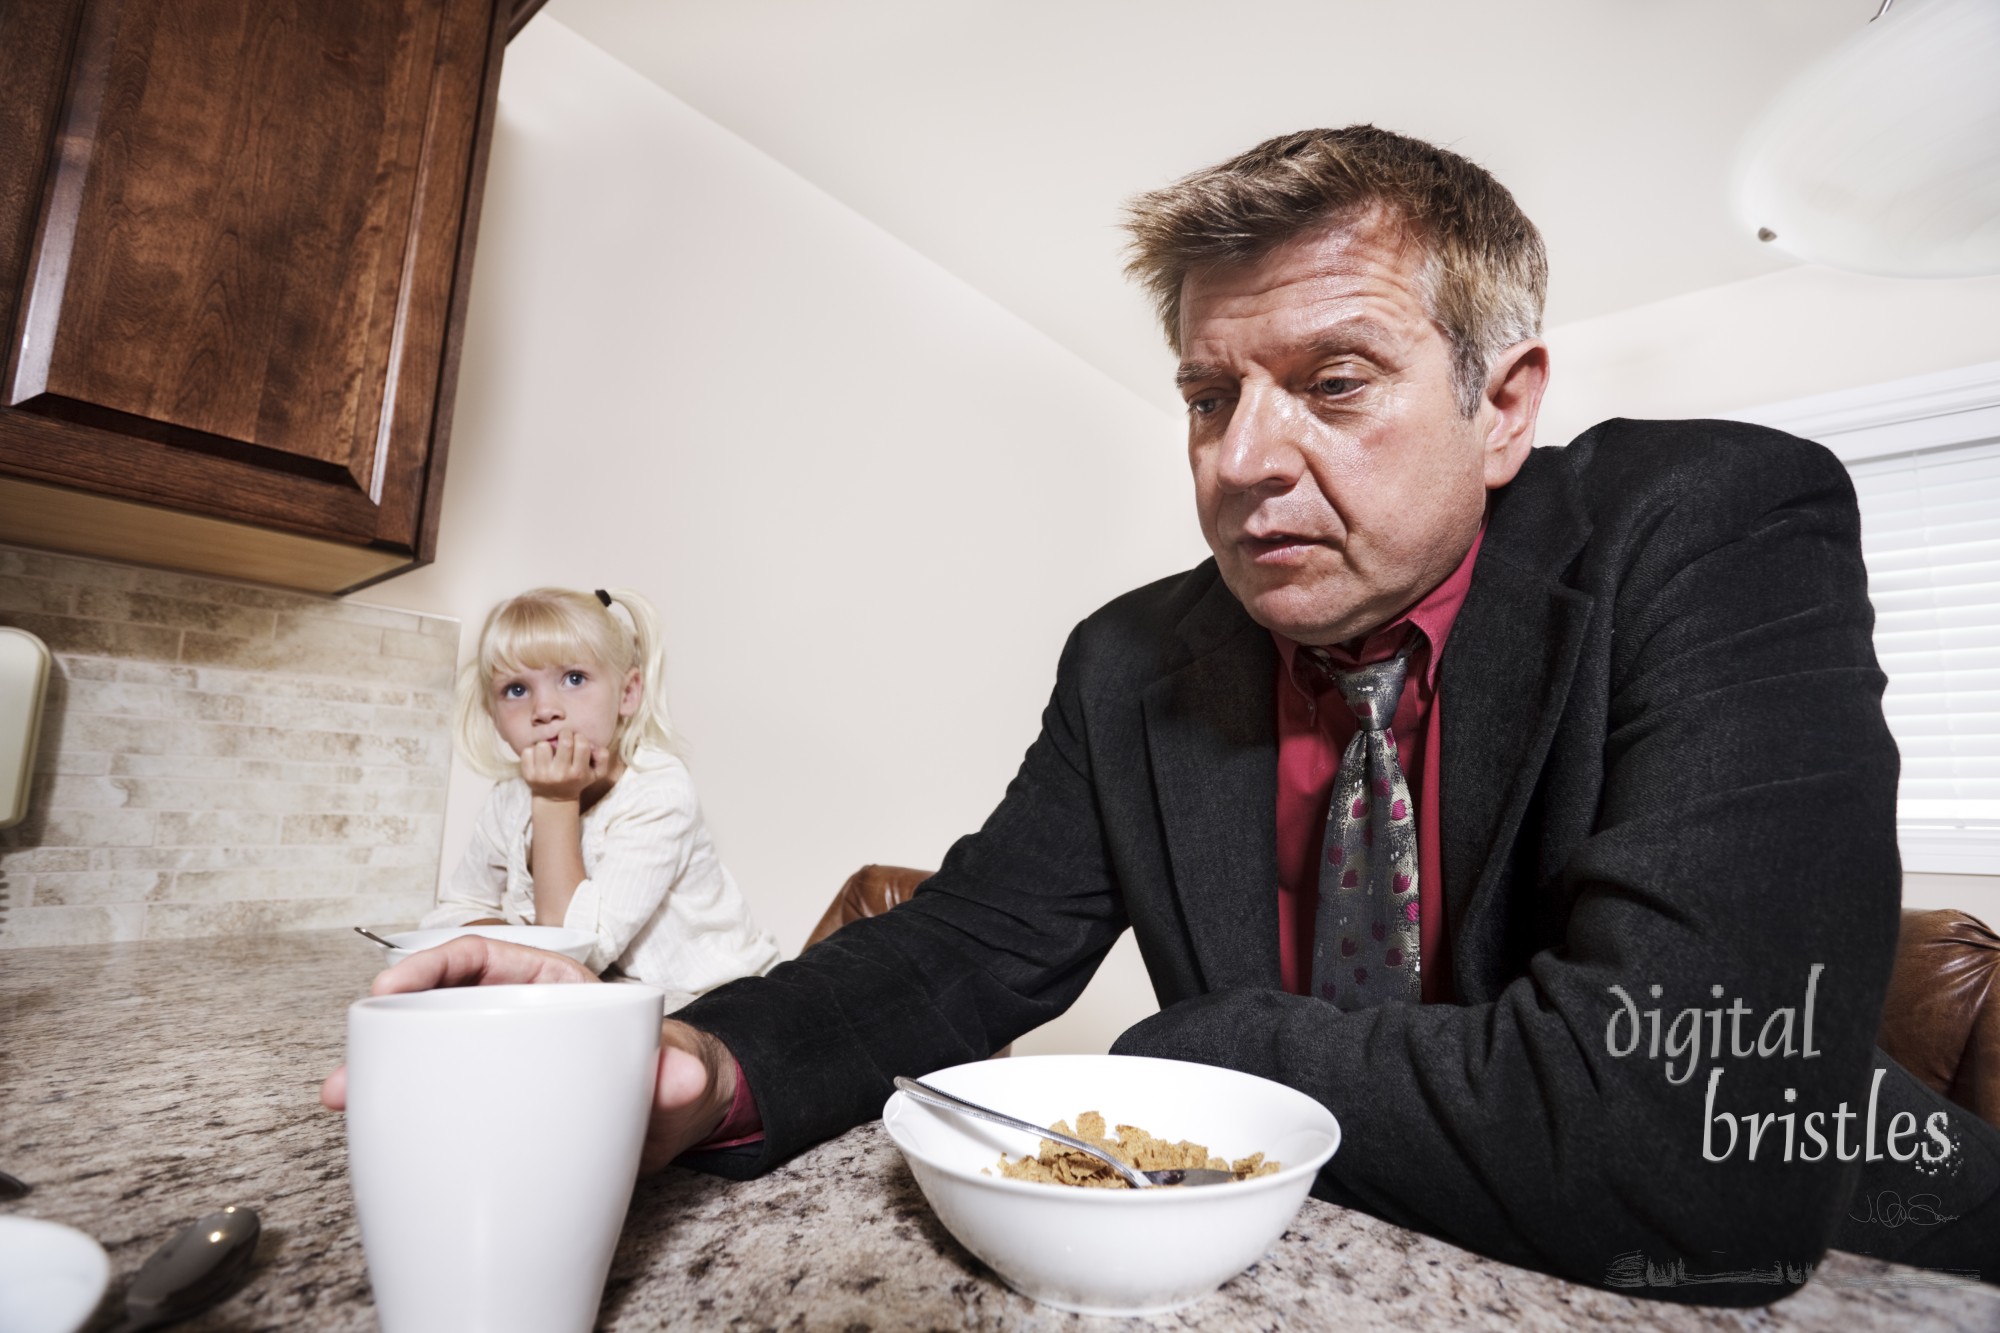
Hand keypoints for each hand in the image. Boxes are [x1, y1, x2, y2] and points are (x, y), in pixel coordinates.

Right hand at [319, 936, 737, 1171]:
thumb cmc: (663, 1076)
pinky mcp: (490, 1103)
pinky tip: (375, 1130)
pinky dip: (405, 1108)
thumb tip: (680, 1073)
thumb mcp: (675, 1075)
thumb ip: (680, 1073)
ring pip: (429, 1052)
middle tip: (350, 1068)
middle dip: (387, 1027)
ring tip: (344, 1098)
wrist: (669, 1121)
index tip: (392, 987)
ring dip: (382, 1072)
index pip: (483, 957)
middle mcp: (517, 1016)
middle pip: (440, 1006)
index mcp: (552, 988)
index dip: (432, 966)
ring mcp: (499, 1059)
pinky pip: (439, 1096)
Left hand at [518, 731, 609, 802]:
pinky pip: (527, 751)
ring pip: (543, 745)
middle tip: (563, 737)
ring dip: (547, 744)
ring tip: (550, 750)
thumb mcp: (596, 774)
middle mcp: (561, 774)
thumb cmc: (577, 780)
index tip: (576, 741)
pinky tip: (539, 757)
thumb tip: (595, 746)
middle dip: (564, 734)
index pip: (582, 744)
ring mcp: (543, 775)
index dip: (579, 737)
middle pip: (564, 741)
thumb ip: (603, 758)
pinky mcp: (528, 775)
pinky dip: (532, 751)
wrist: (554, 799)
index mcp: (578, 773)